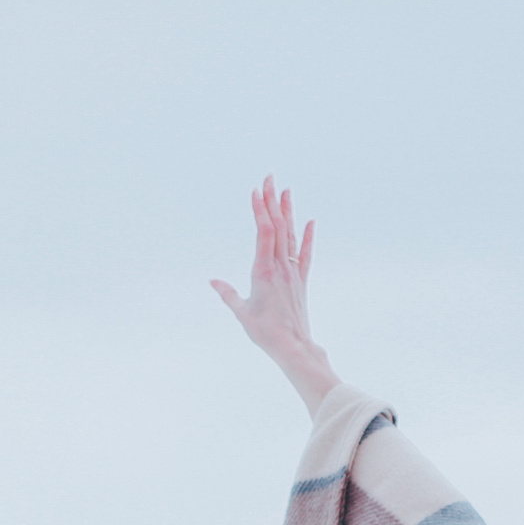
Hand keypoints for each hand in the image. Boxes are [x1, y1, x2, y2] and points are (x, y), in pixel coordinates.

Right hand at [212, 176, 338, 415]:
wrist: (293, 347)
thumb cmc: (265, 333)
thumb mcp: (241, 312)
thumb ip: (228, 294)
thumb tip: (212, 281)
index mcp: (263, 271)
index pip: (264, 232)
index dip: (260, 210)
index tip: (255, 190)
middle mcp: (280, 266)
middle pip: (278, 226)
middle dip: (272, 201)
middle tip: (269, 177)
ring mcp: (293, 272)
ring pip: (291, 235)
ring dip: (288, 211)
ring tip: (286, 190)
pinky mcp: (301, 280)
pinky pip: (305, 254)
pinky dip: (308, 236)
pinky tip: (310, 221)